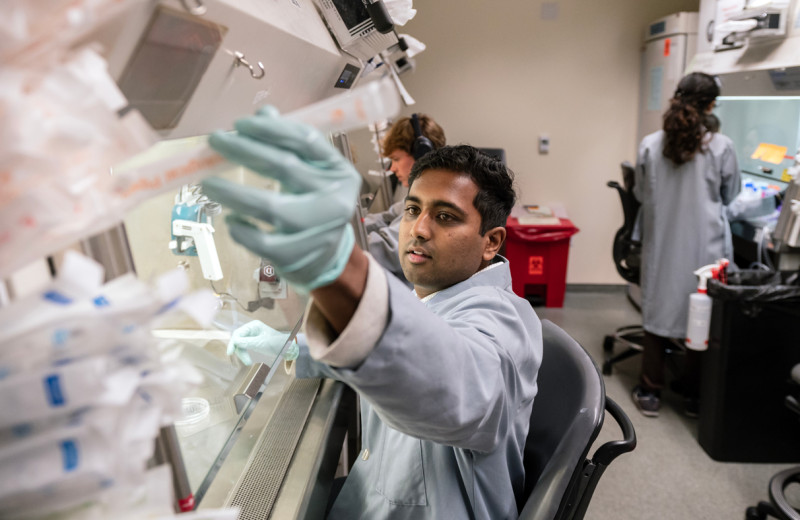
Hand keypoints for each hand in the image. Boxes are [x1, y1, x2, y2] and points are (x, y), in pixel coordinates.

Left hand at [202, 106, 360, 292]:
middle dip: (244, 151)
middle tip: (215, 141)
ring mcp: (318, 230)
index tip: (239, 123)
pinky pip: (261, 241)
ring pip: (270, 206)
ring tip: (207, 183)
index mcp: (339, 171)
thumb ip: (288, 144)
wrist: (326, 258)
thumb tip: (263, 113)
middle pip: (285, 167)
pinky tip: (231, 220)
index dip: (271, 129)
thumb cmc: (312, 206)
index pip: (306, 141)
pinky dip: (241, 230)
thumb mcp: (308, 173)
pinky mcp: (299, 256)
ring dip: (233, 192)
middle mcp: (334, 199)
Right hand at [227, 320, 298, 365]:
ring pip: (240, 346)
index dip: (233, 343)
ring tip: (249, 363)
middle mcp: (251, 330)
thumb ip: (248, 342)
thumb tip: (235, 342)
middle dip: (240, 351)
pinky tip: (249, 361)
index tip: (230, 353)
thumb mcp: (262, 343)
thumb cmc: (277, 343)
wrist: (287, 349)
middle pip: (238, 340)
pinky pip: (245, 349)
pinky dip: (246, 355)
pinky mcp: (253, 343)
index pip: (238, 333)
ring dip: (243, 354)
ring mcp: (252, 336)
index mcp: (253, 326)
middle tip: (246, 361)